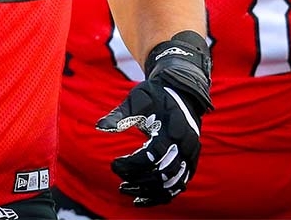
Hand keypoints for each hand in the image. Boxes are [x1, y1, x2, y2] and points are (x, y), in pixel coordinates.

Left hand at [96, 31, 212, 206]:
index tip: (114, 164)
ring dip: (148, 191)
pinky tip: (140, 198)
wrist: (182, 92)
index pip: (153, 155)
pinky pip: (178, 186)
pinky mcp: (190, 163)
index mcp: (174, 128)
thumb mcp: (137, 99)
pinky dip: (161, 196)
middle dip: (138, 180)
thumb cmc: (156, 95)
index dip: (132, 164)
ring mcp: (191, 156)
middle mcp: (186, 146)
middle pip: (163, 173)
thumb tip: (99, 127)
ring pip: (172, 185)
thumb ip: (120, 114)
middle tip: (119, 180)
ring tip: (125, 190)